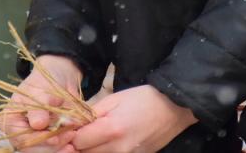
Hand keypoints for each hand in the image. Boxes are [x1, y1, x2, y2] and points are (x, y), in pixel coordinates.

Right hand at [0, 54, 83, 151]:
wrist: (59, 79)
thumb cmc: (44, 82)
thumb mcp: (40, 91)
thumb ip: (39, 108)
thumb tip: (38, 125)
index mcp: (10, 121)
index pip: (21, 137)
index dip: (39, 141)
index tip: (55, 139)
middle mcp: (19, 134)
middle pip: (32, 149)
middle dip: (52, 148)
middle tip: (70, 141)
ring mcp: (34, 139)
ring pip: (44, 152)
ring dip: (59, 151)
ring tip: (73, 145)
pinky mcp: (47, 142)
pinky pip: (54, 150)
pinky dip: (63, 150)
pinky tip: (74, 148)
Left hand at [67, 84, 197, 152]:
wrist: (173, 108)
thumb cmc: (144, 99)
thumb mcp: (115, 98)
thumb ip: (92, 112)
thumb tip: (73, 124)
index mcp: (112, 129)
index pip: (78, 142)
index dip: (72, 134)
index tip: (73, 127)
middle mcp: (118, 149)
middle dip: (79, 145)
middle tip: (82, 132)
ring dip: (91, 150)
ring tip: (95, 137)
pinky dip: (105, 152)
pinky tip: (108, 142)